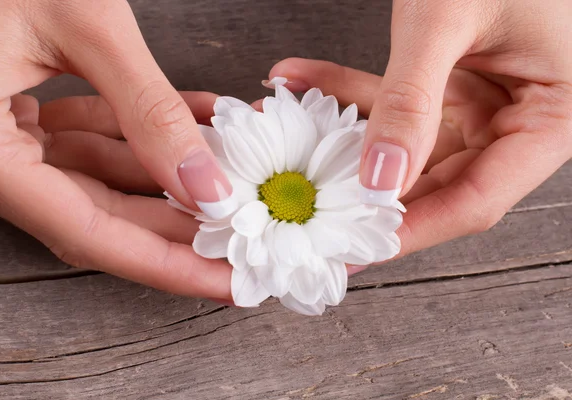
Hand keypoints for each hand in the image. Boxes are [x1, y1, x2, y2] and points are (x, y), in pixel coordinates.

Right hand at [0, 0, 233, 298]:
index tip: (227, 285)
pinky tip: (194, 123)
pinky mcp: (15, 113)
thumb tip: (204, 185)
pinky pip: (92, 138)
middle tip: (246, 234)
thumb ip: (145, 107)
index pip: (91, 235)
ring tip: (233, 168)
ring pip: (102, 178)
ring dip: (170, 172)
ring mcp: (1, 138)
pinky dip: (143, 133)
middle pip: (103, 216)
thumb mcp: (78, 20)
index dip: (167, 265)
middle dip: (180, 225)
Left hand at [268, 0, 571, 257]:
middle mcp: (519, 122)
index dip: (414, 229)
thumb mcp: (451, 17)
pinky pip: (395, 105)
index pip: (476, 200)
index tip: (357, 248)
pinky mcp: (450, 86)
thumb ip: (413, 99)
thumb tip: (380, 179)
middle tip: (309, 211)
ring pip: (406, 149)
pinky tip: (299, 83)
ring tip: (288, 138)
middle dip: (367, 194)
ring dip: (344, 140)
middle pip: (437, 184)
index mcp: (551, 121)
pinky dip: (348, 95)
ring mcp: (483, 105)